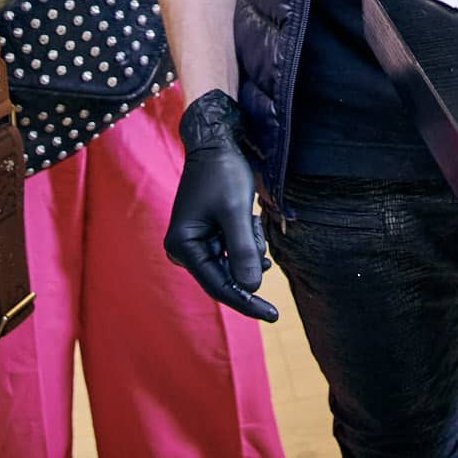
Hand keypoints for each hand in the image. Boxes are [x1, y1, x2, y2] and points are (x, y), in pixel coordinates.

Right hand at [164, 89, 278, 320]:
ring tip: (250, 217)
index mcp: (183, 245)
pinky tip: (249, 219)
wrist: (217, 141)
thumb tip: (252, 289)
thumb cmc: (223, 172)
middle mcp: (184, 248)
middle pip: (225, 276)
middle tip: (254, 228)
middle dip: (247, 260)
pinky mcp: (207, 235)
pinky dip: (246, 240)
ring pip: (232, 263)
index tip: (274, 315)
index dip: (247, 302)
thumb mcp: (236, 211)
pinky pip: (232, 250)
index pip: (218, 285)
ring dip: (249, 246)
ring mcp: (195, 242)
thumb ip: (243, 250)